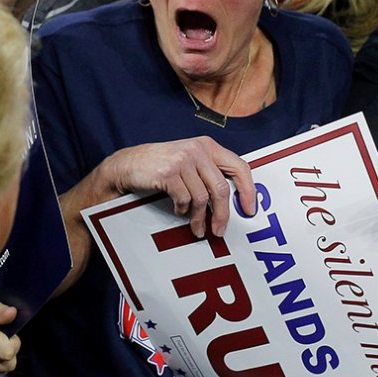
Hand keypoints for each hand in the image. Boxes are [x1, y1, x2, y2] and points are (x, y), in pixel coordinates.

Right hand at [101, 136, 255, 237]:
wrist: (127, 164)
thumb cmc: (160, 165)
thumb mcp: (189, 160)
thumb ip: (209, 172)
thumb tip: (232, 200)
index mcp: (208, 146)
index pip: (239, 166)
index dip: (248, 190)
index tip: (249, 209)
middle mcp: (198, 150)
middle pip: (221, 188)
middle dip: (222, 214)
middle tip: (219, 231)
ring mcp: (183, 160)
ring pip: (203, 197)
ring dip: (200, 218)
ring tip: (197, 229)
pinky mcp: (169, 172)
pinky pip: (184, 199)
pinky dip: (183, 210)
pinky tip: (178, 211)